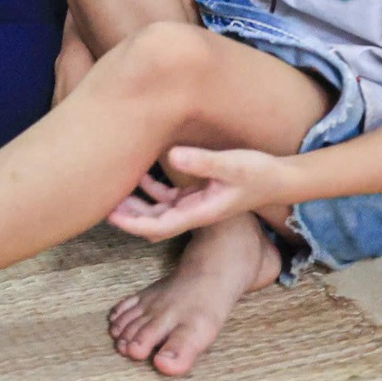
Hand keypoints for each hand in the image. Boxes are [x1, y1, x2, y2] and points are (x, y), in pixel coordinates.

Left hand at [106, 146, 297, 241]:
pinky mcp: (200, 193)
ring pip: (159, 208)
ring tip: (112, 188)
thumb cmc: (258, 173)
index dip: (132, 223)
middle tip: (100, 202)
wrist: (280, 178)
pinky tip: (141, 172)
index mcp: (200, 212)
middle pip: (153, 220)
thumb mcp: (231, 164)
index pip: (158, 225)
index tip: (109, 214)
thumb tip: (171, 155)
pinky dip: (153, 187)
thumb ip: (202, 162)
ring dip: (137, 202)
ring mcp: (197, 203)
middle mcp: (195, 211)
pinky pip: (170, 195)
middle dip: (127, 214)